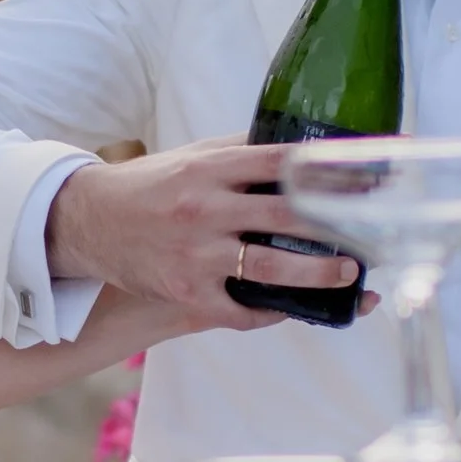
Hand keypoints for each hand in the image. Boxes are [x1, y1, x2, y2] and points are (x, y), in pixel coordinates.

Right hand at [47, 142, 361, 324]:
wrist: (87, 221)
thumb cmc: (147, 185)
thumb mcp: (191, 156)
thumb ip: (240, 153)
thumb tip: (295, 150)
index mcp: (210, 168)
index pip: (282, 163)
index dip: (329, 170)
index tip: (368, 175)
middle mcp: (205, 209)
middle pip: (285, 215)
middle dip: (336, 223)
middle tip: (373, 229)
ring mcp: (195, 254)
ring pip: (269, 267)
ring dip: (316, 273)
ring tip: (349, 274)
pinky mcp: (184, 291)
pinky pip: (239, 310)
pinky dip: (270, 311)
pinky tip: (294, 307)